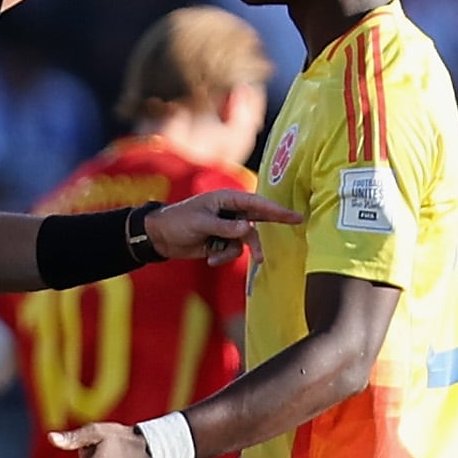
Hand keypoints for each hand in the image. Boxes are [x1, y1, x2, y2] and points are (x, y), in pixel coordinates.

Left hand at [147, 189, 295, 264]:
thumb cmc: (177, 222)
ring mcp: (227, 227)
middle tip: (297, 221)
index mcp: (226, 199)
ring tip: (215, 257)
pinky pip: (233, 251)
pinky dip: (223, 256)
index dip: (276, 209)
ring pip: (245, 240)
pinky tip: (208, 258)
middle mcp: (231, 212)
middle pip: (259, 218)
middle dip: (275, 223)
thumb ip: (225, 227)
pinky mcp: (222, 242)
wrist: (160, 237)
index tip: (294, 215)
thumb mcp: (200, 223)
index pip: (256, 203)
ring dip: (232, 252)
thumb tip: (247, 229)